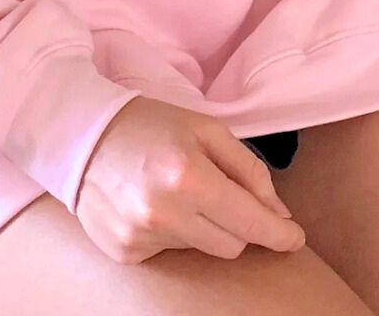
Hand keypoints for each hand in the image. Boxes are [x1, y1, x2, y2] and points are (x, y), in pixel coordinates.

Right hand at [73, 97, 305, 265]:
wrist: (82, 135)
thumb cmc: (152, 124)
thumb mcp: (207, 130)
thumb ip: (248, 169)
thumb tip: (277, 212)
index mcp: (190, 177)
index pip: (250, 222)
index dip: (279, 234)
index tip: (296, 238)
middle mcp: (164, 214)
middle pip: (232, 244)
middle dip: (239, 223)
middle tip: (223, 192)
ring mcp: (140, 237)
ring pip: (202, 249)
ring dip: (203, 225)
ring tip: (178, 190)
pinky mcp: (124, 252)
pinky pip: (170, 253)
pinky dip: (173, 232)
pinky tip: (154, 203)